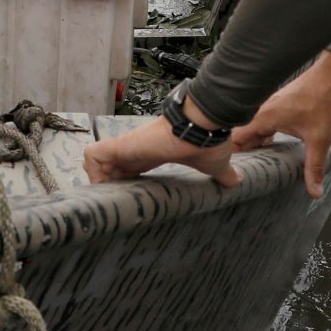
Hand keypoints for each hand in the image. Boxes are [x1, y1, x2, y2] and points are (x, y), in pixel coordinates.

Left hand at [82, 115, 241, 188]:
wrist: (202, 127)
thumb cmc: (207, 142)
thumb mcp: (216, 164)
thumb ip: (224, 174)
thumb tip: (238, 182)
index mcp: (151, 156)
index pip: (127, 169)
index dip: (123, 183)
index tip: (129, 199)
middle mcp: (136, 151)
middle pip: (106, 167)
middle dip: (106, 186)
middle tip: (115, 204)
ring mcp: (126, 147)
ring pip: (95, 162)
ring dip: (97, 180)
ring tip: (108, 199)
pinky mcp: (121, 145)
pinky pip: (92, 155)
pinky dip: (93, 171)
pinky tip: (105, 187)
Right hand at [230, 51, 330, 198]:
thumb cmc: (324, 102)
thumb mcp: (319, 139)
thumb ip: (314, 167)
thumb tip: (314, 192)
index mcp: (265, 118)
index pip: (236, 138)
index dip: (232, 155)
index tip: (234, 171)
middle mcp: (263, 110)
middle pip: (243, 134)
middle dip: (243, 153)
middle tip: (244, 173)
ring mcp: (271, 105)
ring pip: (254, 127)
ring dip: (254, 143)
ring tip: (257, 163)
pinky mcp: (280, 103)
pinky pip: (264, 122)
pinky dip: (264, 134)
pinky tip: (272, 144)